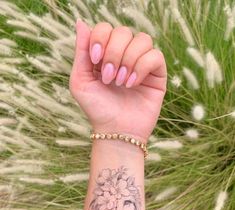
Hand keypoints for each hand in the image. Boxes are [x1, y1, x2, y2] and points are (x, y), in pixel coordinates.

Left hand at [69, 20, 166, 141]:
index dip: (100, 38)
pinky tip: (133, 84)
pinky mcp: (156, 74)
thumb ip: (81, 52)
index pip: (105, 28)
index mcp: (105, 54)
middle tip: (109, 78)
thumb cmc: (97, 109)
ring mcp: (141, 64)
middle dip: (114, 53)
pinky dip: (142, 67)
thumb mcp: (80, 81)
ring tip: (121, 82)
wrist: (115, 131)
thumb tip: (81, 22)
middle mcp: (124, 56)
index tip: (95, 60)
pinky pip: (155, 55)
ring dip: (128, 60)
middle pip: (123, 31)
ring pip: (142, 39)